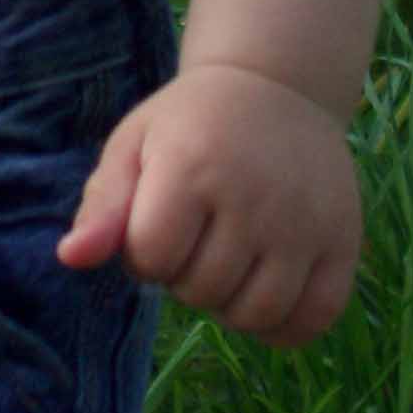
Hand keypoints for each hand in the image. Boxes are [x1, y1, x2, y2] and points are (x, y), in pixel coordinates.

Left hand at [56, 59, 362, 345]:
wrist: (276, 87)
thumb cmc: (189, 124)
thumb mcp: (134, 144)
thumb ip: (102, 205)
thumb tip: (69, 259)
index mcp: (190, 167)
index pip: (149, 258)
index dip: (142, 252)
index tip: (155, 221)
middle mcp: (251, 197)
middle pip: (199, 291)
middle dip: (184, 276)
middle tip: (196, 234)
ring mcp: (303, 224)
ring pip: (253, 315)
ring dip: (228, 303)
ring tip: (226, 261)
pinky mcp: (343, 244)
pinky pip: (311, 320)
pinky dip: (282, 325)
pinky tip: (265, 291)